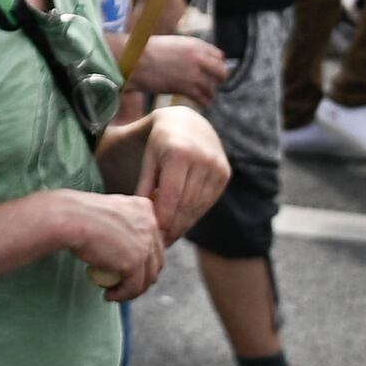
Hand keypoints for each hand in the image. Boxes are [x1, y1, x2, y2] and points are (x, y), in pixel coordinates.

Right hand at [53, 187, 168, 301]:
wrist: (70, 218)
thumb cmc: (80, 214)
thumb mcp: (110, 213)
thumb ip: (122, 226)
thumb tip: (122, 246)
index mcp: (144, 208)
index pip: (154, 239)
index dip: (145, 257)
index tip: (130, 266)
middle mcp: (150, 224)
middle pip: (156, 259)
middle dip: (143, 276)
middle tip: (126, 283)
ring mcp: (145, 244)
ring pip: (148, 277)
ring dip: (134, 289)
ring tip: (117, 292)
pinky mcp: (134, 262)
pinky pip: (134, 286)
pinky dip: (123, 295)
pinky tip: (110, 295)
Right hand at [130, 32, 227, 106]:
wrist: (136, 60)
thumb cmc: (147, 51)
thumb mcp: (173, 44)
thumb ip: (188, 51)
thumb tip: (194, 61)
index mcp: (196, 44)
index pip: (219, 56)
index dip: (216, 64)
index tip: (211, 71)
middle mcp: (199, 58)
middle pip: (222, 72)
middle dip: (217, 80)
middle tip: (211, 85)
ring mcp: (194, 74)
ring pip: (212, 89)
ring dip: (208, 94)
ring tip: (204, 97)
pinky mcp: (187, 88)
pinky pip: (203, 99)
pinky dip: (203, 103)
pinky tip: (199, 104)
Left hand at [133, 108, 230, 241]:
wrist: (189, 122)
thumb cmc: (160, 142)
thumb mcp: (148, 159)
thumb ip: (144, 187)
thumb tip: (140, 218)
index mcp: (179, 153)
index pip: (171, 196)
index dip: (163, 219)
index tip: (153, 236)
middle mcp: (202, 158)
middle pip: (186, 204)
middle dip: (173, 226)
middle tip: (160, 242)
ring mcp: (217, 165)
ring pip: (198, 206)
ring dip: (184, 224)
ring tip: (169, 236)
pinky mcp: (225, 173)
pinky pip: (208, 202)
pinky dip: (194, 214)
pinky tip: (182, 222)